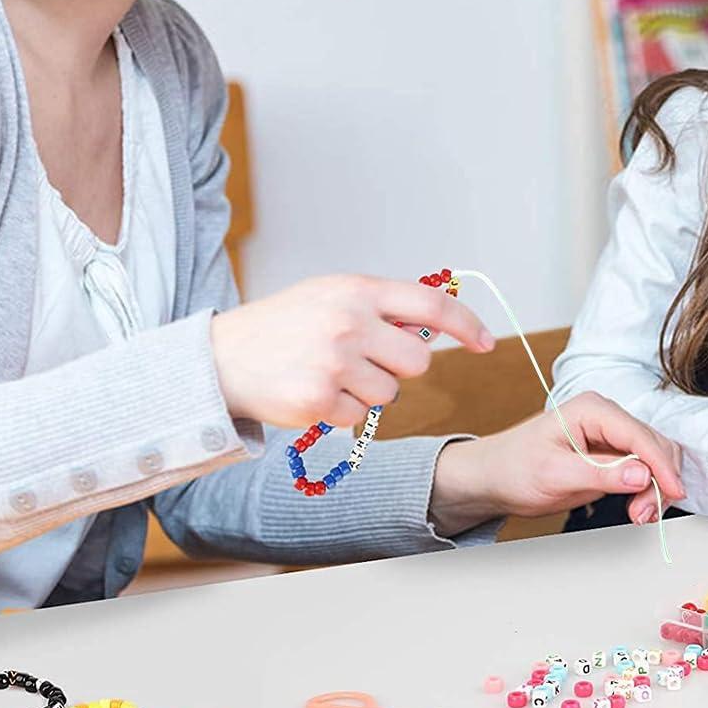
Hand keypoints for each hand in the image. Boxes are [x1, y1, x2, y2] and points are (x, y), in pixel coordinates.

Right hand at [209, 275, 493, 429]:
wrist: (221, 358)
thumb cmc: (284, 326)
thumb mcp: (331, 296)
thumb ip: (382, 307)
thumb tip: (437, 329)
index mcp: (358, 290)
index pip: (432, 306)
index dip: (467, 325)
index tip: (486, 342)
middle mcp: (349, 322)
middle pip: (417, 361)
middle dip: (398, 367)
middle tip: (361, 360)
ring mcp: (335, 361)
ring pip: (389, 393)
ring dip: (366, 391)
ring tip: (328, 373)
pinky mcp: (319, 399)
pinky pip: (359, 417)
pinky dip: (341, 412)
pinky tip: (313, 392)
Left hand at [427, 392, 686, 536]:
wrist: (496, 476)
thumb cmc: (515, 468)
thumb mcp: (554, 474)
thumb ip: (599, 473)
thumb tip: (642, 474)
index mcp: (591, 409)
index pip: (639, 434)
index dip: (661, 465)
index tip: (673, 493)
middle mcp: (606, 416)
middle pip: (655, 445)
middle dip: (658, 481)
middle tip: (642, 516)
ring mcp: (611, 434)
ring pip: (655, 458)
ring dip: (655, 488)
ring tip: (638, 516)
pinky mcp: (612, 454)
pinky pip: (644, 469)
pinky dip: (647, 490)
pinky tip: (637, 510)